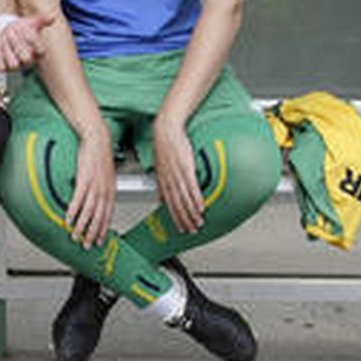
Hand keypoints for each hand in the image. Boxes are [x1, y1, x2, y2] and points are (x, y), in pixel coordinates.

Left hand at [0, 12, 53, 71]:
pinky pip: (1, 66)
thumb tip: (52, 17)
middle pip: (26, 58)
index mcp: (38, 51)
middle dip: (17, 42)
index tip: (24, 27)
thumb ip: (42, 20)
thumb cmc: (21, 29)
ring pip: (13, 64)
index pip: (40, 50)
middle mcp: (29, 61)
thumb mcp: (31, 22)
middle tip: (10, 30)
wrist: (3, 33)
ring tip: (4, 38)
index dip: (31, 38)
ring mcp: (17, 66)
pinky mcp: (4, 68)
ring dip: (7, 49)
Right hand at [65, 130, 116, 248]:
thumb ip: (104, 190)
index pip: (108, 215)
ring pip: (89, 211)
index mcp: (111, 191)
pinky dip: (73, 211)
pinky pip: (78, 199)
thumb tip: (99, 201)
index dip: (104, 229)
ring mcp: (95, 186)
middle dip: (93, 233)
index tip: (100, 241)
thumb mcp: (107, 176)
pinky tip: (69, 218)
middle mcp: (104, 190)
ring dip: (82, 226)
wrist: (98, 140)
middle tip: (87, 245)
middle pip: (99, 217)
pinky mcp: (84, 180)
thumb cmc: (101, 156)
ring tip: (76, 235)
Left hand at [151, 116, 204, 233]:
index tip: (181, 228)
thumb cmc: (164, 146)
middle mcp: (169, 180)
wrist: (166, 130)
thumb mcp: (159, 167)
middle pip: (177, 205)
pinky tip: (201, 206)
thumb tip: (161, 197)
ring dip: (191, 213)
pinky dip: (196, 198)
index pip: (169, 204)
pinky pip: (192, 186)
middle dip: (184, 219)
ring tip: (198, 222)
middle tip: (191, 230)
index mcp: (162, 181)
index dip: (175, 218)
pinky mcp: (186, 167)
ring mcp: (177, 175)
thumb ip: (161, 184)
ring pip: (184, 198)